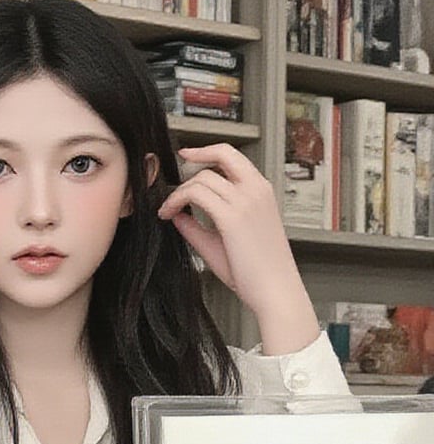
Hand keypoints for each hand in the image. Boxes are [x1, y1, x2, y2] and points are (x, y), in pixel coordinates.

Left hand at [157, 144, 319, 353]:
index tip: (188, 155)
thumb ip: (198, 226)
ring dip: (179, 191)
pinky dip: (177, 200)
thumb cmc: (257, 272)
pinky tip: (170, 214)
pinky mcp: (232, 217)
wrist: (275, 291)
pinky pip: (196, 195)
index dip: (208, 151)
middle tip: (174, 167)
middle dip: (194, 156)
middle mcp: (256, 191)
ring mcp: (246, 201)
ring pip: (202, 178)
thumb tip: (177, 214)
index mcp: (261, 192)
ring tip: (168, 208)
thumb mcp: (223, 242)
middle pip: (222, 154)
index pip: (233, 157)